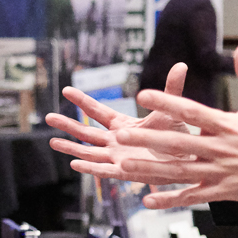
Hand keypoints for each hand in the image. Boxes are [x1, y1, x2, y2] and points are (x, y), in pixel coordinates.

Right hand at [44, 61, 196, 182]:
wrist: (189, 160)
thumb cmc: (179, 136)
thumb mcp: (172, 109)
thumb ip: (172, 88)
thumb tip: (181, 64)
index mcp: (122, 125)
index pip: (98, 111)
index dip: (82, 101)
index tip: (66, 90)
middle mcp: (115, 141)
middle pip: (86, 133)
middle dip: (67, 125)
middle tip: (48, 117)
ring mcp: (118, 157)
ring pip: (88, 152)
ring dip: (71, 147)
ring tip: (52, 141)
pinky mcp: (125, 173)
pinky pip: (103, 171)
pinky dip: (89, 168)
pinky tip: (74, 164)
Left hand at [104, 47, 237, 209]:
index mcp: (229, 125)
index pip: (192, 111)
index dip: (167, 102)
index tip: (143, 95)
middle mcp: (221, 148)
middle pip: (179, 143)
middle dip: (148, 139)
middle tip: (121, 135)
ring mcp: (222, 172)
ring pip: (180, 171)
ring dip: (150, 169)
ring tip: (124, 165)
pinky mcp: (225, 191)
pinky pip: (193, 196)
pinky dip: (170, 199)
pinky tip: (149, 199)